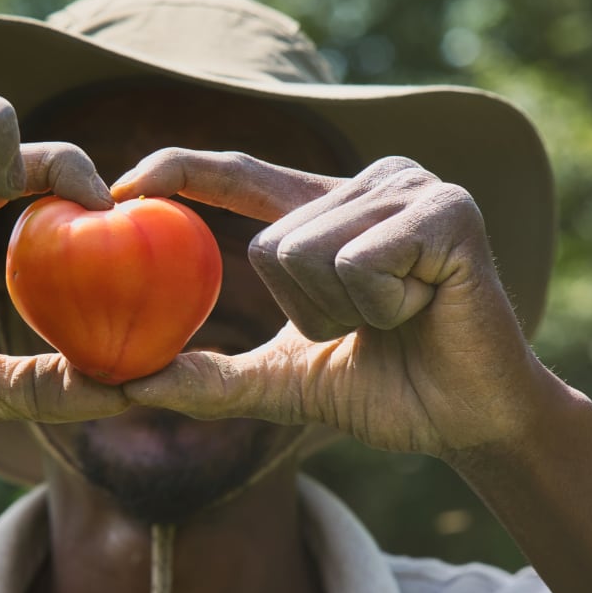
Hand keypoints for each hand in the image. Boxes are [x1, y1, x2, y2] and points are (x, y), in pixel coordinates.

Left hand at [112, 150, 547, 459]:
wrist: (473, 420)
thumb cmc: (386, 390)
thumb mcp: (286, 380)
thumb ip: (215, 377)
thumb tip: (132, 384)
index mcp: (327, 211)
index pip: (239, 174)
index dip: (180, 172)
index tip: (118, 187)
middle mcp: (367, 183)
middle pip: (271, 245)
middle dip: (308, 312)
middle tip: (367, 326)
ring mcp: (410, 187)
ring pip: (308, 252)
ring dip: (345, 312)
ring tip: (399, 316)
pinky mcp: (447, 209)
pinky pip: (358, 262)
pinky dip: (381, 307)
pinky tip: (426, 308)